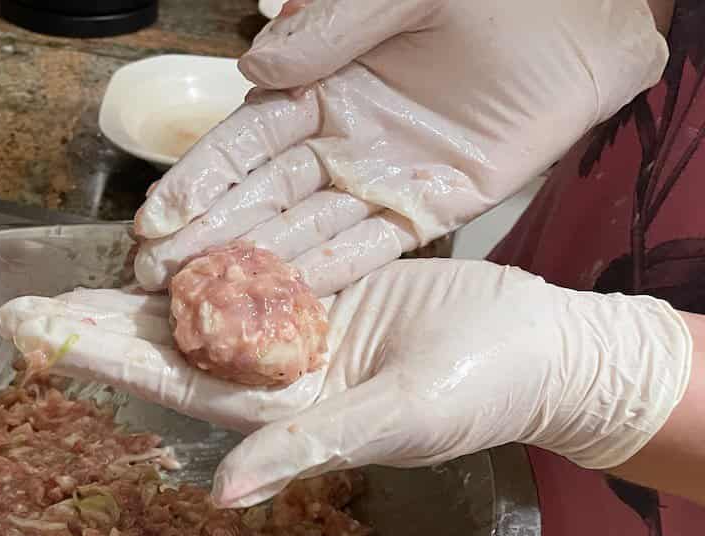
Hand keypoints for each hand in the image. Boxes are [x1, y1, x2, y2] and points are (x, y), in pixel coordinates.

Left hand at [0, 259, 691, 506]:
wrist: (538, 349)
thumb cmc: (481, 393)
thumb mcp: (396, 419)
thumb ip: (310, 446)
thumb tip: (227, 492)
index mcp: (278, 410)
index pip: (168, 383)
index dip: (97, 357)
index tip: (30, 339)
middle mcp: (270, 374)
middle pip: (163, 348)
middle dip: (89, 328)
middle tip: (14, 308)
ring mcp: (291, 332)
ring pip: (194, 310)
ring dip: (128, 296)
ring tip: (59, 281)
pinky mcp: (320, 293)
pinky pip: (246, 274)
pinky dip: (197, 263)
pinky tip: (148, 252)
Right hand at [131, 0, 667, 295]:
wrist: (583, 17)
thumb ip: (331, 28)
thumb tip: (254, 73)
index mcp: (319, 82)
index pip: (242, 142)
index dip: (196, 183)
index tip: (153, 223)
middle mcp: (338, 137)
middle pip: (260, 197)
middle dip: (206, 241)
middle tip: (152, 282)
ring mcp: (380, 177)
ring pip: (304, 230)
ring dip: (255, 268)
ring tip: (202, 307)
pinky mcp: (429, 208)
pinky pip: (370, 247)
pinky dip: (329, 275)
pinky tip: (285, 304)